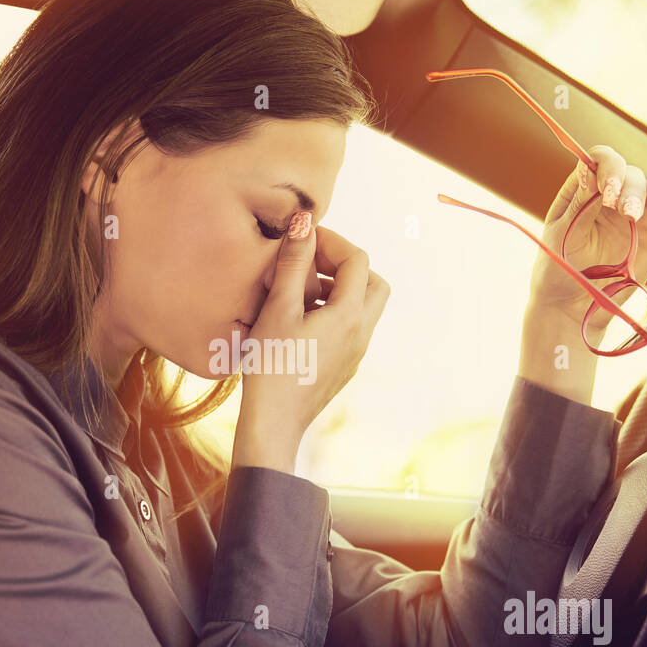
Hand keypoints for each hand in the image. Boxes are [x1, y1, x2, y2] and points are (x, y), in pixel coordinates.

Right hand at [231, 213, 389, 473]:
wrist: (274, 424)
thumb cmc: (272, 366)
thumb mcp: (278, 309)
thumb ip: (294, 264)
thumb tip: (305, 223)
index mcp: (350, 314)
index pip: (357, 259)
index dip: (332, 242)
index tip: (303, 240)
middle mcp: (362, 332)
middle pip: (374, 282)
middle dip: (346, 265)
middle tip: (311, 264)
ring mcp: (356, 353)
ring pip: (365, 307)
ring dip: (340, 289)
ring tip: (301, 290)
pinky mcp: (344, 367)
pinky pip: (352, 328)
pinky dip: (335, 312)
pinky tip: (300, 319)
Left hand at [530, 144, 646, 333]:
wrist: (574, 306)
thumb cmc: (559, 267)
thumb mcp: (560, 234)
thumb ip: (579, 204)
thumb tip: (590, 168)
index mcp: (584, 190)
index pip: (601, 161)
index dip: (607, 168)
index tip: (604, 192)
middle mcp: (613, 197)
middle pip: (630, 174)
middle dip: (629, 189)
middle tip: (624, 212)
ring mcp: (638, 214)